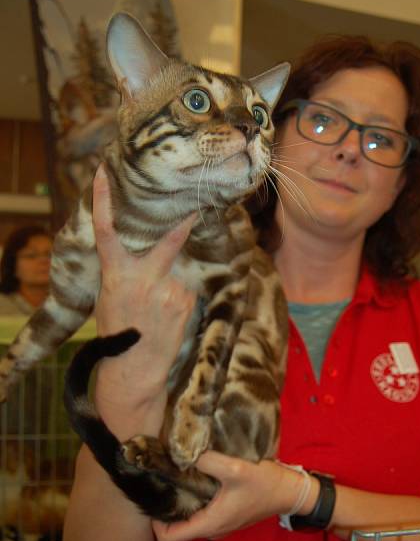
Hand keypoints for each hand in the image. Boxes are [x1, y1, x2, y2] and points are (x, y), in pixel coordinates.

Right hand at [92, 163, 196, 394]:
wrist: (136, 367)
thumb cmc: (119, 330)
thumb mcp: (110, 296)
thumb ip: (124, 271)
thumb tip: (142, 252)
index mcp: (117, 274)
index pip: (107, 232)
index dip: (103, 201)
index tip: (103, 172)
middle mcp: (144, 277)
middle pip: (170, 240)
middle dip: (185, 221)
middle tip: (197, 204)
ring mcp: (169, 289)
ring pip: (177, 271)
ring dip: (172, 283)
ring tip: (158, 309)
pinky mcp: (186, 301)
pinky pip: (185, 289)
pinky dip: (179, 298)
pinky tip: (168, 317)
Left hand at [152, 451, 314, 540]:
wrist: (290, 491)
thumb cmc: (264, 483)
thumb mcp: (235, 468)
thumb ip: (207, 460)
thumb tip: (182, 452)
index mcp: (209, 524)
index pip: (167, 538)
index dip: (153, 521)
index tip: (153, 496)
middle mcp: (212, 529)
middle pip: (176, 527)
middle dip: (166, 507)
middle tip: (160, 481)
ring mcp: (220, 524)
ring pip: (189, 518)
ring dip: (180, 501)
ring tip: (175, 476)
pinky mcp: (226, 515)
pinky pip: (201, 511)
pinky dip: (194, 498)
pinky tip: (195, 477)